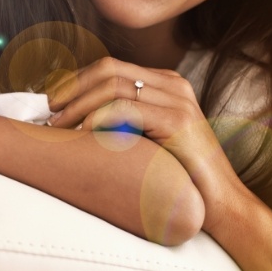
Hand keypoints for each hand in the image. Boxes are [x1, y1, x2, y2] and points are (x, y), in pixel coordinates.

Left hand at [47, 56, 239, 231]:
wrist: (221, 203)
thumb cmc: (178, 173)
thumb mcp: (147, 134)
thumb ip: (123, 116)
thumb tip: (75, 111)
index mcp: (165, 82)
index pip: (110, 67)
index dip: (77, 79)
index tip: (54, 99)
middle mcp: (173, 83)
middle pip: (108, 68)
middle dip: (72, 86)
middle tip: (49, 109)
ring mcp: (177, 99)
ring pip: (112, 85)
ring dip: (78, 103)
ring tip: (59, 124)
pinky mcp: (178, 120)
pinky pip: (126, 107)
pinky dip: (98, 116)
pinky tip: (83, 130)